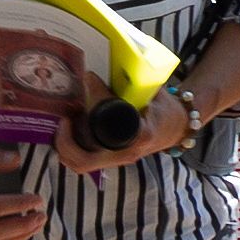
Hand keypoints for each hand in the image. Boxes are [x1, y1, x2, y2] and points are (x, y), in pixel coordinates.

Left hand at [52, 89, 189, 178]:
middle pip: (83, 163)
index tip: (70, 116)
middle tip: (61, 120)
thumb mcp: (150, 92)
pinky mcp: (114, 157)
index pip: (102, 144)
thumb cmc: (164, 107)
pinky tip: (70, 127)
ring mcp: (119, 159)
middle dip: (63, 145)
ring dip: (65, 147)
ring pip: (81, 163)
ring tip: (62, 122)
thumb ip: (123, 84)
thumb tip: (88, 76)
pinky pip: (87, 158)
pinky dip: (74, 146)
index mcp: (138, 137)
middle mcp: (126, 153)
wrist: (178, 126)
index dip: (77, 137)